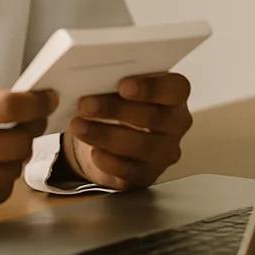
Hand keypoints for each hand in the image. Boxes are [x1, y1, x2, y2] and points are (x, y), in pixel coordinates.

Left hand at [64, 71, 192, 189]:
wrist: (112, 135)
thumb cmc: (120, 102)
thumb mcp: (117, 86)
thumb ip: (110, 81)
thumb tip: (85, 82)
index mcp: (173, 94)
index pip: (175, 88)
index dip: (151, 87)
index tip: (123, 86)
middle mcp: (175, 123)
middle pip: (154, 117)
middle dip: (116, 110)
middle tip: (86, 105)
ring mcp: (164, 151)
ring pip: (142, 146)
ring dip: (106, 136)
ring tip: (79, 127)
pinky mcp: (148, 174)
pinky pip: (132, 171)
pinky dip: (110, 162)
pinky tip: (94, 152)